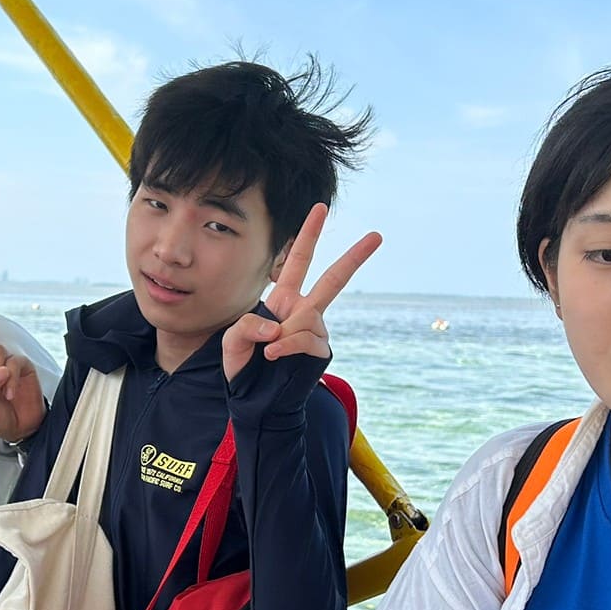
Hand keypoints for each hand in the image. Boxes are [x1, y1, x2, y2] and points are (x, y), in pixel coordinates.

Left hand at [222, 203, 381, 381]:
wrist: (255, 402)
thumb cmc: (244, 368)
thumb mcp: (233, 341)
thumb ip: (248, 326)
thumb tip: (279, 328)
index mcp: (284, 300)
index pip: (297, 261)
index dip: (308, 234)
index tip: (320, 207)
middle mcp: (304, 311)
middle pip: (333, 279)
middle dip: (355, 257)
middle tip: (377, 235)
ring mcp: (315, 331)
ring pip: (306, 317)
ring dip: (283, 333)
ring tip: (269, 352)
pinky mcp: (320, 351)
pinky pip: (305, 338)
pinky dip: (287, 345)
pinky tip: (274, 356)